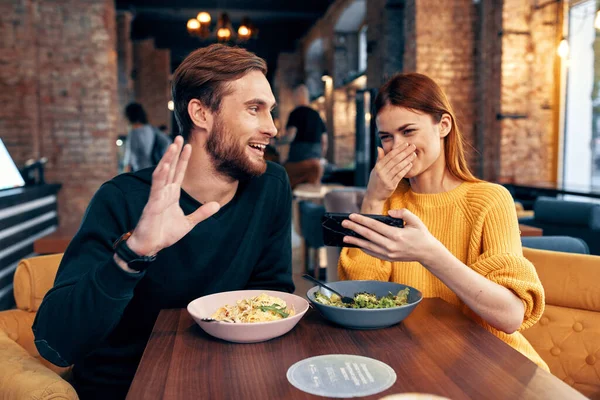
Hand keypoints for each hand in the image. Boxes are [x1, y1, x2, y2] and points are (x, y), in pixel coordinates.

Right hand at [126, 136, 219, 255]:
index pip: (178, 172)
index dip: (183, 159)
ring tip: (173, 145)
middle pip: (170, 168)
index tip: (188, 145)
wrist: (151, 246)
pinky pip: (156, 187)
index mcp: (171, 194)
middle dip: (174, 153)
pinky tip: (164, 164)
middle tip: (179, 137)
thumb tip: (217, 205)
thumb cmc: (164, 234)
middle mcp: (164, 192)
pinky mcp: (152, 204)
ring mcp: (157, 196)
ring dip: (167, 159)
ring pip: (162, 173)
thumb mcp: (188, 223)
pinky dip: (160, 175)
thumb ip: (202, 213)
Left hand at [341, 209, 439, 263]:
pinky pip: (372, 253)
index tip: (352, 216)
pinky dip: (363, 248)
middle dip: (354, 228)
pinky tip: (356, 243)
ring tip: (345, 236)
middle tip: (343, 223)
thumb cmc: (421, 235)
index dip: (362, 220)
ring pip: (368, 246)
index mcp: (397, 235)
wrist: (427, 253)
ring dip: (355, 241)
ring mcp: (388, 254)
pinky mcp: (388, 258)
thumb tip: (389, 212)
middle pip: (368, 235)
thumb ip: (403, 213)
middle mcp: (391, 246)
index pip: (375, 226)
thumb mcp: (416, 221)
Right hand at [364, 144, 415, 203]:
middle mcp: (381, 172)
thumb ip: (379, 159)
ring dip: (407, 160)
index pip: (390, 155)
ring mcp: (385, 179)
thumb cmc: (375, 181)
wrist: (373, 196)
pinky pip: (399, 175)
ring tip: (414, 155)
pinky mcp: (390, 185)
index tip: (406, 144)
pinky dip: (405, 169)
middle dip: (405, 152)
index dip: (398, 149)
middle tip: (413, 146)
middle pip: (395, 160)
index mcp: (378, 166)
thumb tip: (379, 148)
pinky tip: (410, 164)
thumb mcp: (375, 170)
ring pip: (398, 167)